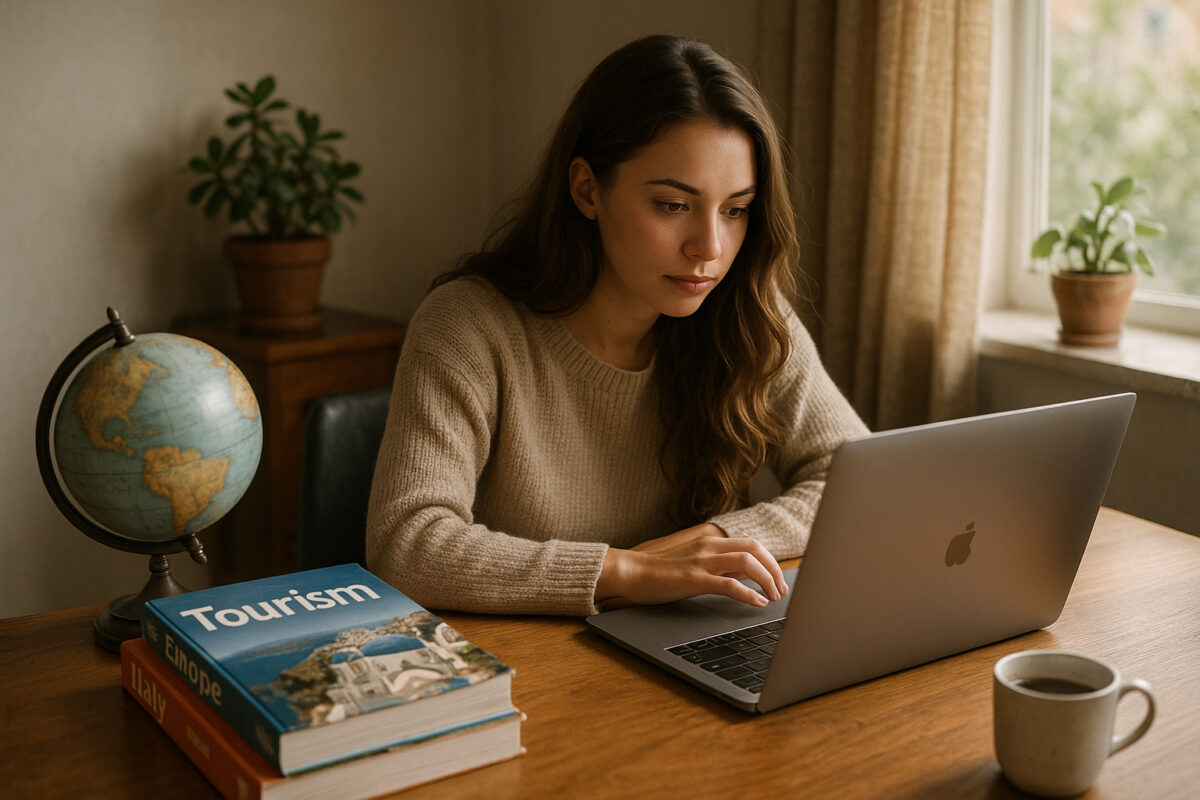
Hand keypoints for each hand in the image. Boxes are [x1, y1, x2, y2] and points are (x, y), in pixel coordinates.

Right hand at [595, 523, 787, 609]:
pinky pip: (729, 584)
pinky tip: (757, 603)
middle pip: (755, 549)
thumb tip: (744, 575)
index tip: (778, 579)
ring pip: (747, 562)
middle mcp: (709, 546)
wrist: (631, 572)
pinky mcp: (694, 579)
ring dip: (766, 579)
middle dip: (774, 569)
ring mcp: (702, 561)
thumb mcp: (694, 562)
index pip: (751, 544)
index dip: (770, 561)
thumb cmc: (660, 571)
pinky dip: (748, 594)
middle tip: (781, 589)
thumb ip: (718, 565)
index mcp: (710, 541)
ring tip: (773, 597)